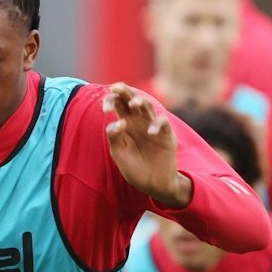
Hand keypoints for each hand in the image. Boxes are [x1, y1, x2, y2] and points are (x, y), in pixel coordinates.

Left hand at [102, 83, 186, 207]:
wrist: (152, 184)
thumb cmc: (134, 168)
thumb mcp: (119, 153)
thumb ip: (114, 137)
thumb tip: (116, 122)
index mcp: (126, 123)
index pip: (118, 104)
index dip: (110, 101)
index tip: (104, 109)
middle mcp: (139, 121)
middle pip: (132, 99)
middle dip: (124, 91)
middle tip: (116, 87)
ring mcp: (153, 126)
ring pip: (148, 106)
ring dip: (141, 101)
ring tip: (134, 103)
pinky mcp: (166, 135)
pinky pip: (163, 122)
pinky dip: (157, 124)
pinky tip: (151, 132)